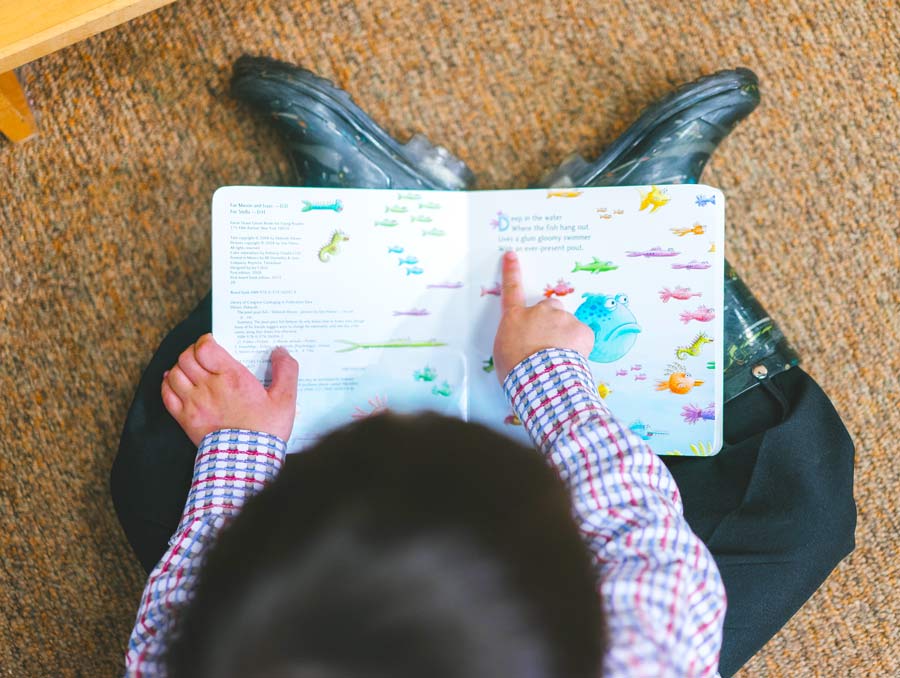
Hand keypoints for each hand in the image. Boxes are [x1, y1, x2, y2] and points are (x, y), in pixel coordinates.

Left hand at [161, 333, 298, 445]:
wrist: (247, 461)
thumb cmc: (266, 430)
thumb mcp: (285, 399)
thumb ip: (286, 371)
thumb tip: (280, 351)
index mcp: (232, 377)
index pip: (205, 347)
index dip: (205, 341)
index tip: (213, 343)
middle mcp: (208, 386)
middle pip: (186, 357)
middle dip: (193, 352)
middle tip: (203, 356)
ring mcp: (194, 403)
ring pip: (174, 373)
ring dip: (180, 367)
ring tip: (191, 369)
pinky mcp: (185, 419)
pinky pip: (166, 394)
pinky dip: (167, 384)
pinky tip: (174, 383)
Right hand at [492, 250, 593, 382]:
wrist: (539, 379)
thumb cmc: (517, 370)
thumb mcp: (504, 352)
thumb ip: (514, 338)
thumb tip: (522, 342)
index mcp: (516, 317)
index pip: (511, 289)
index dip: (512, 271)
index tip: (512, 256)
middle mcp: (540, 312)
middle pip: (549, 307)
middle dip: (550, 320)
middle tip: (548, 342)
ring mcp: (562, 318)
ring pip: (567, 323)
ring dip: (565, 336)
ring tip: (559, 358)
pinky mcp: (581, 330)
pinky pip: (582, 336)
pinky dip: (579, 346)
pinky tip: (572, 359)